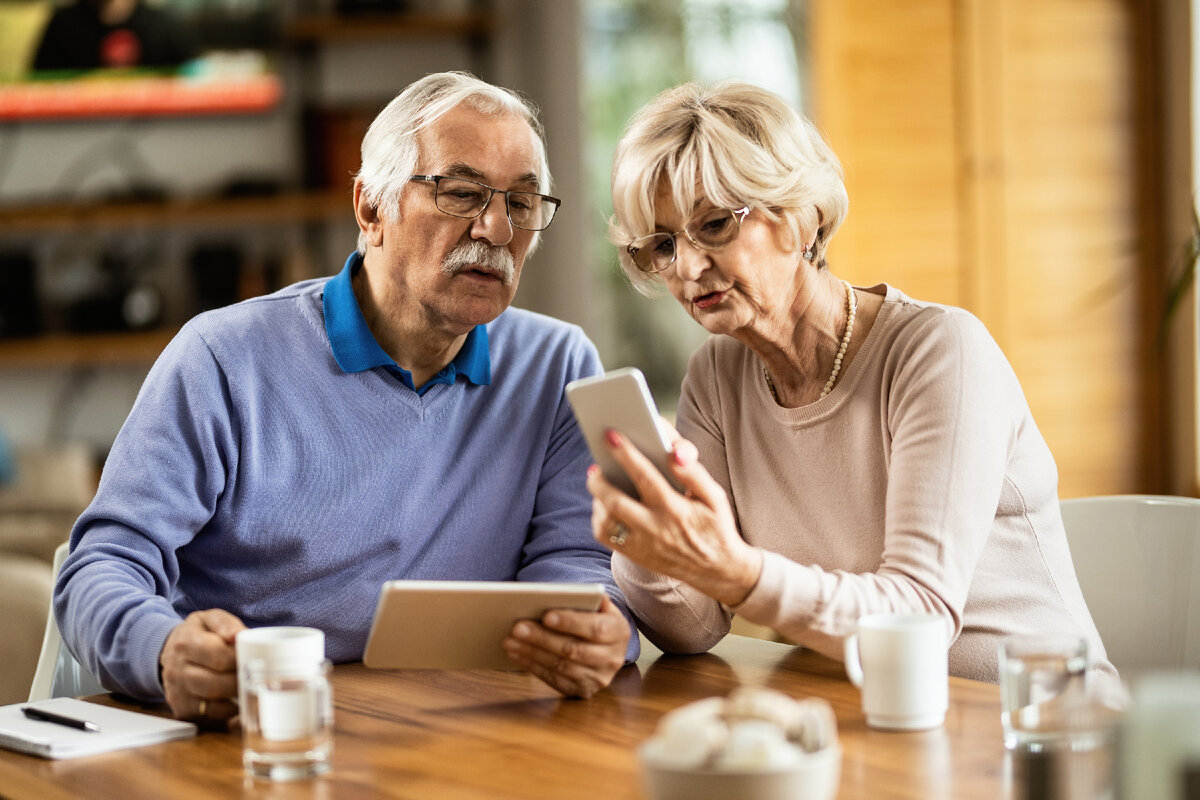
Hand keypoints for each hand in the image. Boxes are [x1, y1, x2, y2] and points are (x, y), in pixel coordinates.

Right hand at [159, 608, 244, 721]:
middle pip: (215, 683)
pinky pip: (208, 717)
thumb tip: (238, 636)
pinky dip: (227, 712)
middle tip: (258, 677)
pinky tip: (237, 701)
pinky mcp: (181, 709)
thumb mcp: (210, 619)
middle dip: (241, 681)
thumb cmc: (199, 634)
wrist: (170, 651)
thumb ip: (225, 624)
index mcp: (185, 642)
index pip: (218, 656)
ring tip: (250, 687)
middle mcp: (176, 669)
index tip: (255, 658)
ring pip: (211, 704)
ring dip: (235, 698)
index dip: (241, 659)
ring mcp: (177, 692)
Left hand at [502, 594, 630, 697]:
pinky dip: (532, 666)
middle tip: (517, 627)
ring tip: (510, 640)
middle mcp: (613, 659)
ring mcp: (598, 679)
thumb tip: (558, 596)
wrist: (608, 647)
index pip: (595, 628)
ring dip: (532, 653)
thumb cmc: (596, 618)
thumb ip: (586, 599)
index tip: (546, 615)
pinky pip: (554, 680)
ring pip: (561, 667)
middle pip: (574, 650)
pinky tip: (517, 654)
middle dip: (542, 638)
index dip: (571, 622)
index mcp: (619, 632)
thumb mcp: (599, 606)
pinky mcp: (583, 691)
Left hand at [587, 426, 761, 606]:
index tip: (611, 435)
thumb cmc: (715, 525)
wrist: (717, 570)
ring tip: (599, 482)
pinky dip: (599, 518)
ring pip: (606, 523)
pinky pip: (607, 538)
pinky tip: (604, 504)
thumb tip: (673, 452)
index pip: (645, 476)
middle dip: (599, 481)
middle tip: (595, 465)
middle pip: (616, 503)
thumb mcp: (715, 497)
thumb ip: (694, 473)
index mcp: (676, 510)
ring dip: (597, 500)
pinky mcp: (636, 556)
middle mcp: (656, 529)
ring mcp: (643, 545)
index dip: (626, 454)